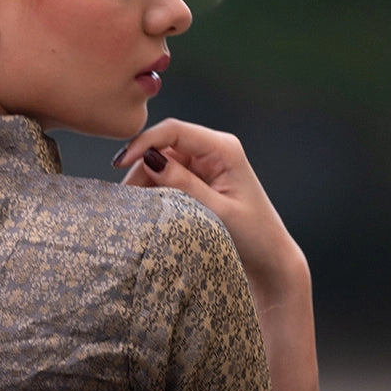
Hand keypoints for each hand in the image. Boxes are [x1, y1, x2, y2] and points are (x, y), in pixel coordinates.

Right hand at [115, 118, 303, 303]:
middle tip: (127, 201)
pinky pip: (168, 179)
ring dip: (146, 184)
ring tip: (137, 212)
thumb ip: (184, 185)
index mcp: (224, 149)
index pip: (174, 131)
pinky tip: (149, 212)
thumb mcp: (217, 212)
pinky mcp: (199, 182)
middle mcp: (213, 151)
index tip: (120, 164)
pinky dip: (155, 193)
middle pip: (163, 148)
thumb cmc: (253, 236)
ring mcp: (205, 166)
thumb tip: (150, 160)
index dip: (144, 143)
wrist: (270, 259)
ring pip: (161, 164)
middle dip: (141, 170)